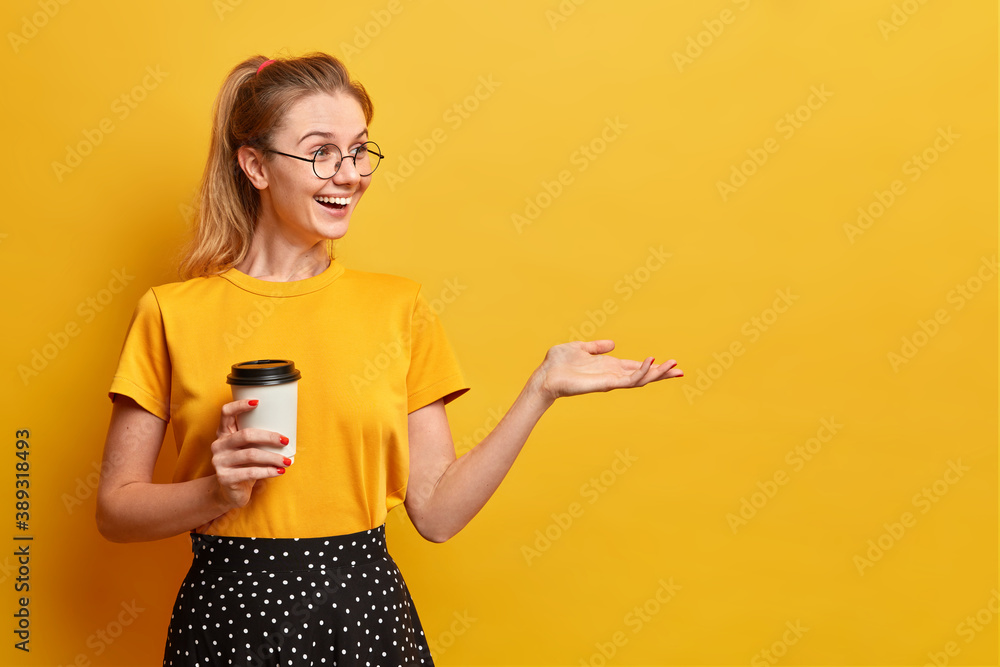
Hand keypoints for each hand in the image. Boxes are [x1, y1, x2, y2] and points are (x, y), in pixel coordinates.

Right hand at [209, 399, 290, 510]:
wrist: (230, 491)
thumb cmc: (244, 465)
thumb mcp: (248, 448)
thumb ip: (258, 438)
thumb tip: (288, 431)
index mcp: (223, 433)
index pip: (226, 413)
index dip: (239, 405)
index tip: (258, 402)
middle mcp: (219, 445)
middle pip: (246, 434)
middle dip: (269, 437)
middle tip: (285, 440)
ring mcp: (219, 461)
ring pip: (251, 454)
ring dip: (272, 457)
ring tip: (286, 461)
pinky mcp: (225, 478)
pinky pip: (251, 472)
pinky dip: (268, 471)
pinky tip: (280, 471)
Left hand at [535, 339, 682, 401]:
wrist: (545, 375)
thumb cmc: (558, 363)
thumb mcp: (580, 347)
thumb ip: (597, 347)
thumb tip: (613, 344)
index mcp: (609, 366)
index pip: (636, 367)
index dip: (653, 366)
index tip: (672, 364)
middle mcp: (613, 375)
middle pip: (644, 375)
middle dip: (663, 374)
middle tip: (681, 370)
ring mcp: (611, 381)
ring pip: (641, 380)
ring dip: (658, 373)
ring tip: (674, 367)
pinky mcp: (606, 384)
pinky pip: (629, 380)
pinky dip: (642, 371)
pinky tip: (651, 362)